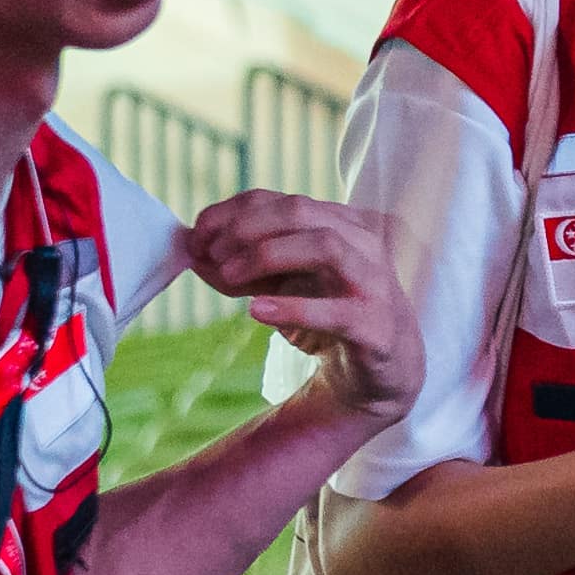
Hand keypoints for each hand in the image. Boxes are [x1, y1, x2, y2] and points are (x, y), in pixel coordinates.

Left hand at [175, 189, 418, 413]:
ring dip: (268, 255)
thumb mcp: (278, 288)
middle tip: (211, 254)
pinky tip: (256, 311)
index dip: (231, 212)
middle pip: (300, 211)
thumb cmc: (329, 318)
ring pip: (324, 246)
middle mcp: (361, 243)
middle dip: (246, 228)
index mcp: (338, 223)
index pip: (278, 200)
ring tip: (229, 277)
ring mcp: (374, 281)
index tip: (196, 235)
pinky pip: (336, 310)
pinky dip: (292, 306)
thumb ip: (239, 271)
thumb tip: (193, 254)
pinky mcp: (377, 325)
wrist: (381, 373)